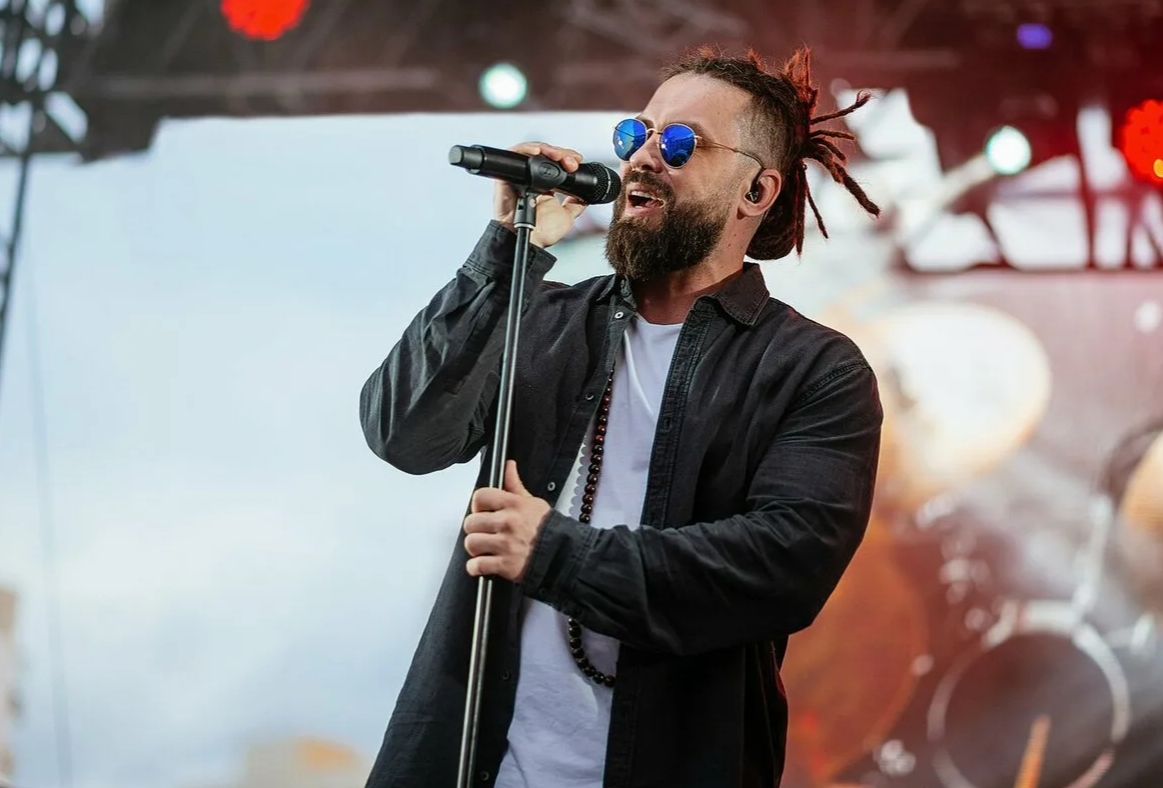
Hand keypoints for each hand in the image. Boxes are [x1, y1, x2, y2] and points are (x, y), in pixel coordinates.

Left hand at [463, 460, 551, 580]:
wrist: (563, 554)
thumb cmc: (548, 529)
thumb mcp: (533, 502)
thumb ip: (515, 485)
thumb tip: (508, 466)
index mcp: (513, 505)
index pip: (480, 496)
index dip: (478, 505)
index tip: (481, 511)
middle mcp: (508, 522)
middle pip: (471, 522)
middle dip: (475, 529)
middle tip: (484, 532)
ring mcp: (505, 544)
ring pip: (471, 543)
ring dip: (475, 548)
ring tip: (485, 548)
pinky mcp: (505, 565)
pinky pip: (477, 565)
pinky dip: (476, 567)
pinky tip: (483, 564)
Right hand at [493, 142, 588, 248]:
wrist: (531, 239)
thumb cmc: (543, 232)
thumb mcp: (567, 216)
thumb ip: (576, 205)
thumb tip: (587, 196)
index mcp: (545, 185)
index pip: (555, 163)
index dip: (567, 158)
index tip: (577, 161)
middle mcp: (532, 179)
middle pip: (545, 154)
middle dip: (561, 153)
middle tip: (571, 161)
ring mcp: (520, 176)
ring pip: (532, 151)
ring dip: (548, 149)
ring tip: (559, 156)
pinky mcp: (507, 175)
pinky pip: (514, 155)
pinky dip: (526, 149)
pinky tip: (538, 152)